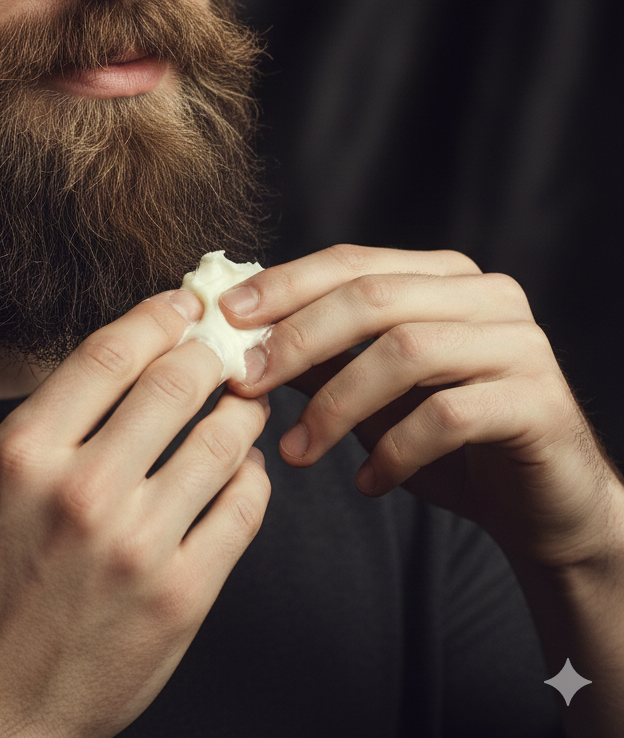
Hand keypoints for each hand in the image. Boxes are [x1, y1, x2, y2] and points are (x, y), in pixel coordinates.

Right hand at [0, 292, 270, 737]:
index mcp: (21, 455)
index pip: (111, 353)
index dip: (157, 316)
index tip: (181, 305)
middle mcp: (83, 493)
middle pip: (177, 384)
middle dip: (209, 352)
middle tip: (219, 347)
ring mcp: (137, 548)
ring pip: (222, 442)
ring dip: (240, 410)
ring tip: (239, 402)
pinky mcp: (180, 599)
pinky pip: (243, 512)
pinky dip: (253, 477)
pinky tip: (241, 469)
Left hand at [220, 244, 623, 570]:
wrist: (543, 505)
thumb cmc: (445, 442)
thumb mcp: (370, 392)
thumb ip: (319, 358)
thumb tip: (237, 338)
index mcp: (441, 276)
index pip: (350, 262)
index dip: (284, 286)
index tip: (224, 317)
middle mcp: (485, 295)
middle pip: (372, 297)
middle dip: (297, 339)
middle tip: (245, 383)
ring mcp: (518, 343)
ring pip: (406, 352)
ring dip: (337, 405)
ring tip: (297, 452)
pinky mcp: (539, 400)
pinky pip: (449, 417)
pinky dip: (395, 452)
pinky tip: (368, 483)